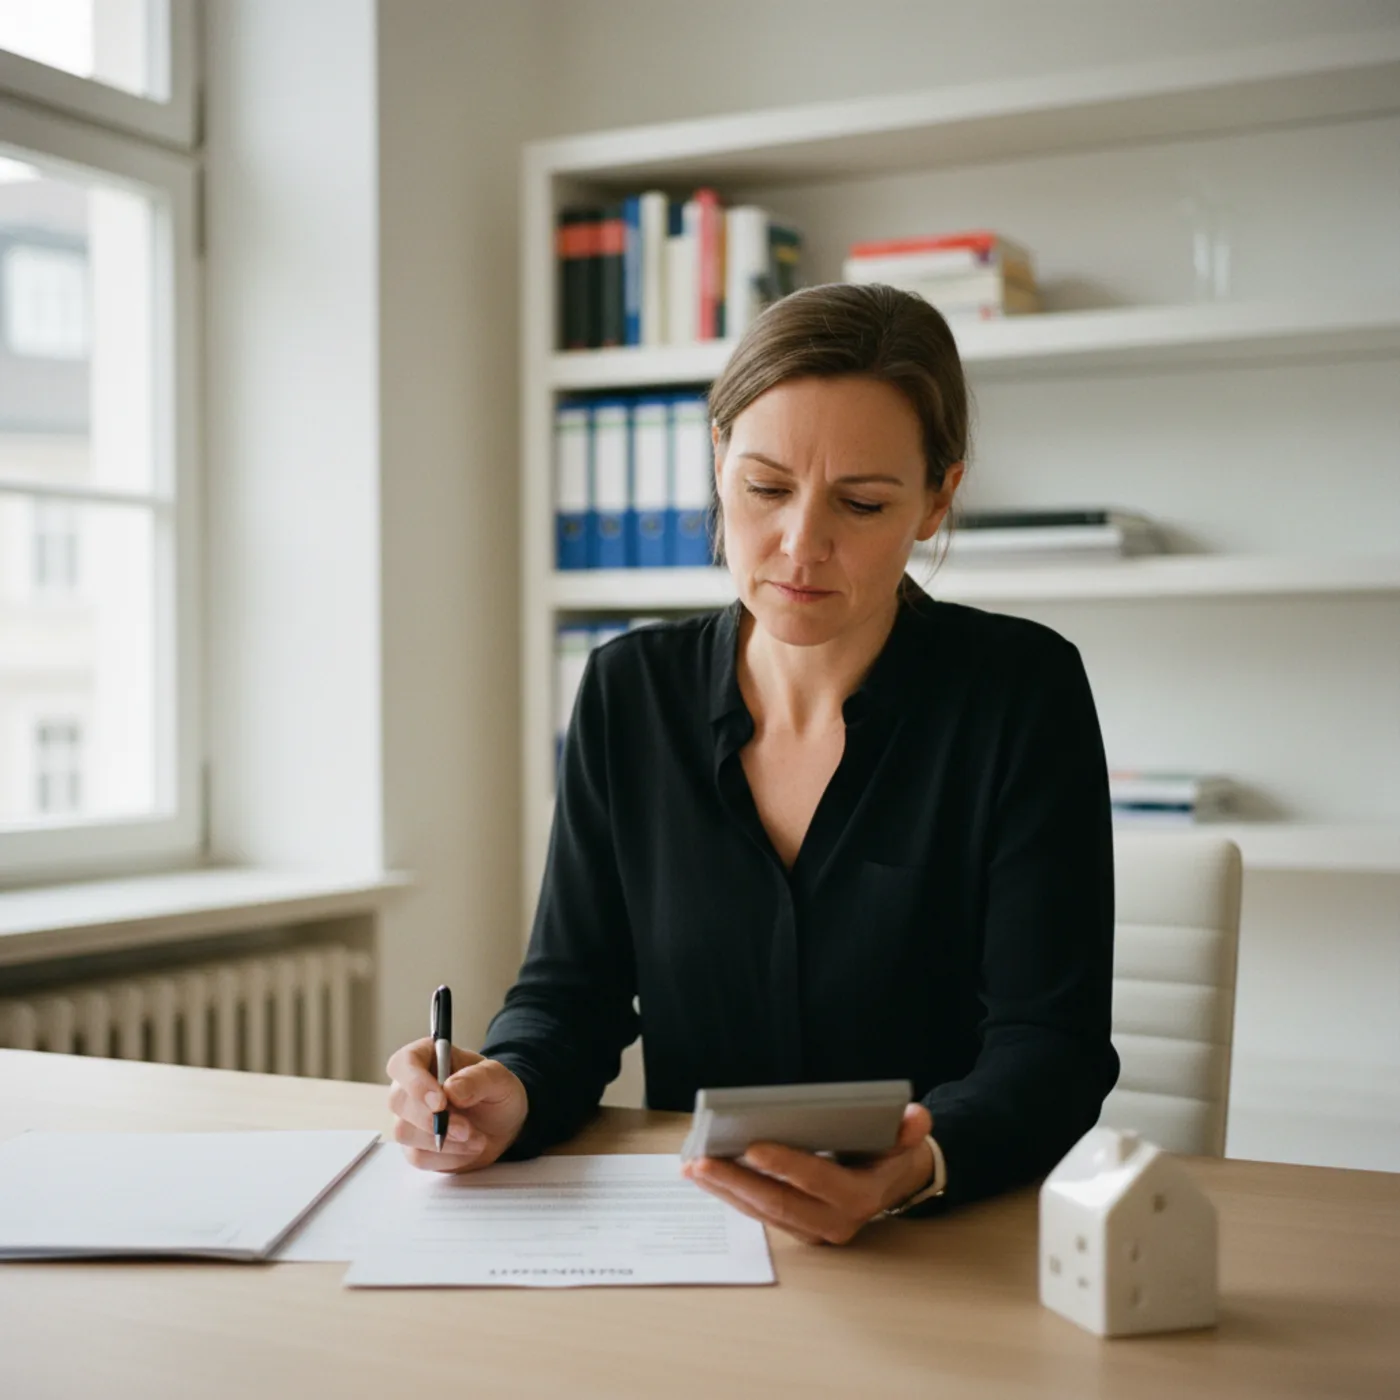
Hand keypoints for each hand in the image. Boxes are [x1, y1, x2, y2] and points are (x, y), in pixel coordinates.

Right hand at [385, 1038, 527, 1172]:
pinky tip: (467, 1148)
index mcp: (428, 1057)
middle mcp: (411, 1086)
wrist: (503, 1125)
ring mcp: (409, 1118)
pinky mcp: (414, 1146)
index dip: (415, 1082)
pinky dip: (447, 1156)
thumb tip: (450, 1089)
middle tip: (466, 1128)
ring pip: (404, 1131)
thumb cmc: (497, 1093)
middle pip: (398, 1101)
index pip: (403, 1063)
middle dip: (432, 1119)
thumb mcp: (499, 1079)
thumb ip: (478, 1079)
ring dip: (444, 1141)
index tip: (440, 1101)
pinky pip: (417, 1156)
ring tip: (476, 1138)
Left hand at [681, 1103, 934, 1244]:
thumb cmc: (892, 1154)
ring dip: (723, 1190)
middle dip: (735, 1182)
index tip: (752, 1146)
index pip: (817, 1181)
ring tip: (691, 1166)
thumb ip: (911, 1130)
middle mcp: (833, 1222)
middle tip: (700, 1161)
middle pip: (777, 1203)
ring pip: (761, 1212)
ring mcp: (811, 1230)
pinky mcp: (795, 1228)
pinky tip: (705, 1175)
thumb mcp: (907, 1139)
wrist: (895, 1185)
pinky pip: (757, 1212)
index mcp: (859, 1196)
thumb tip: (915, 1117)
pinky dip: (729, 1193)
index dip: (785, 1164)